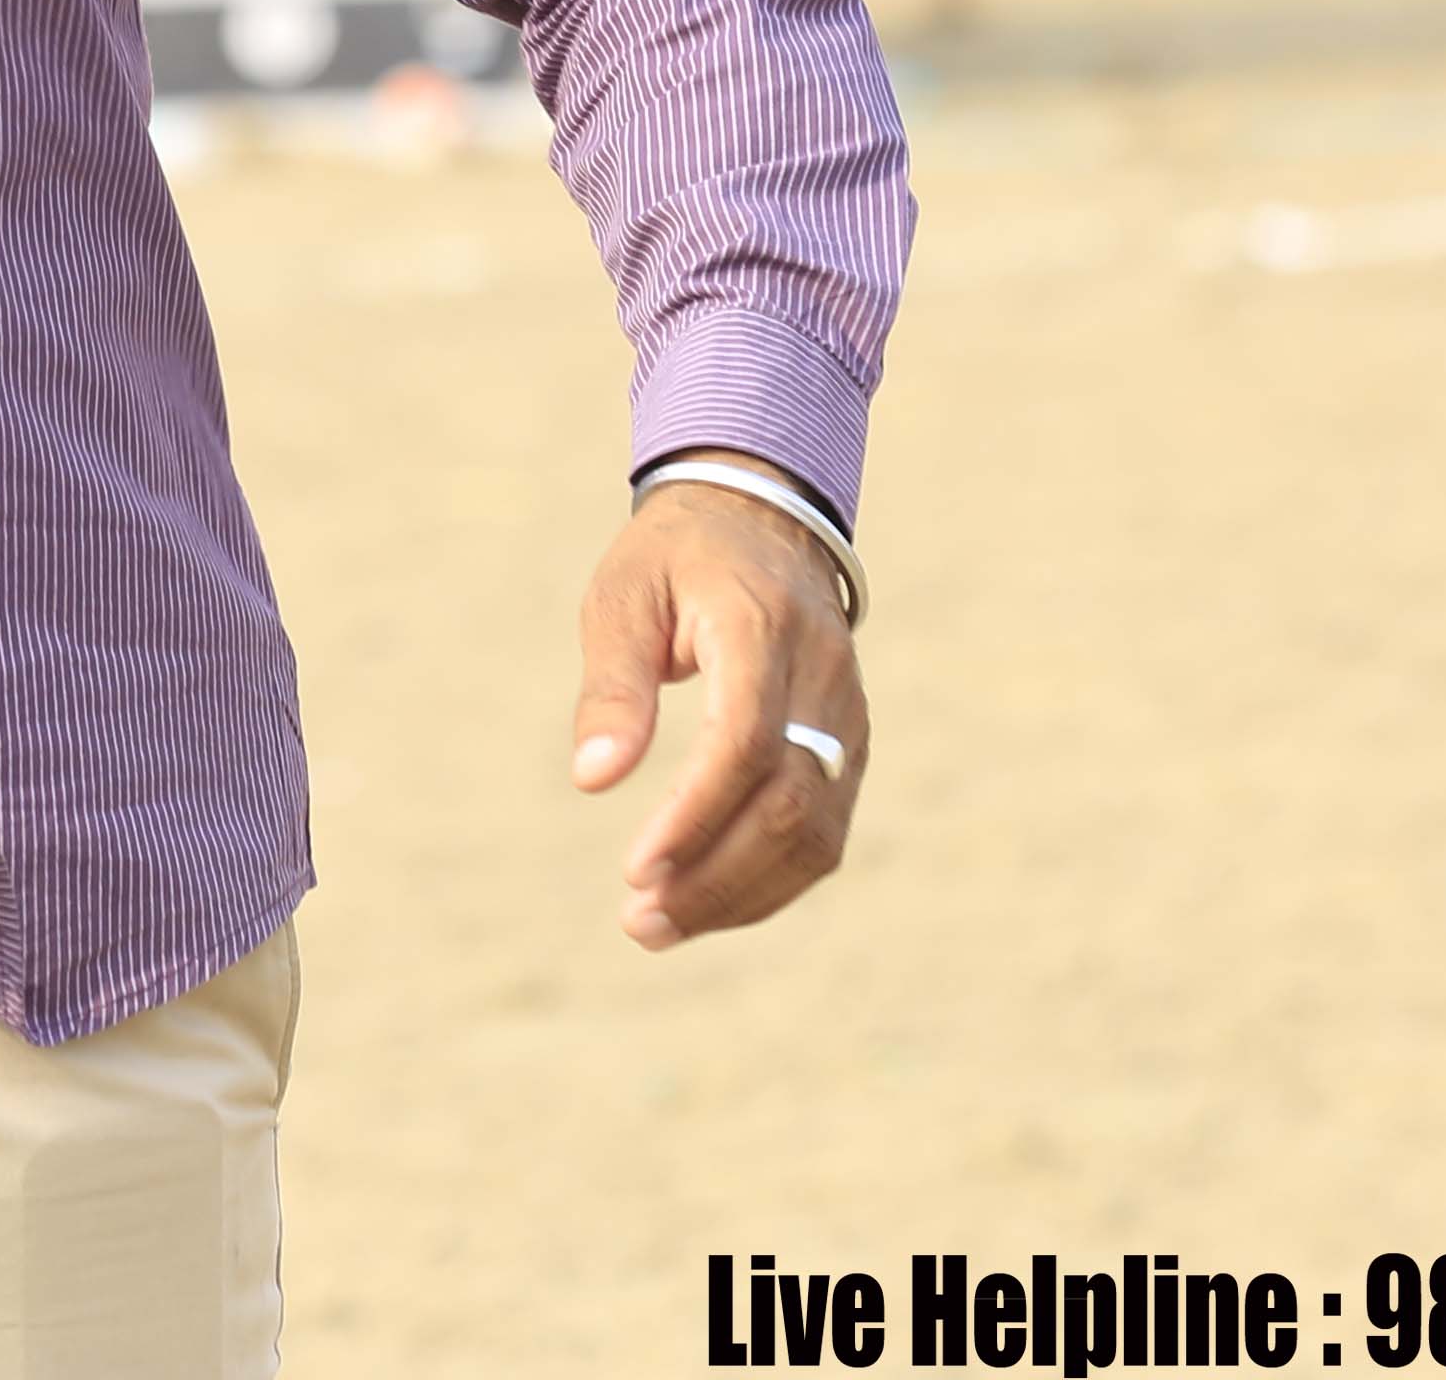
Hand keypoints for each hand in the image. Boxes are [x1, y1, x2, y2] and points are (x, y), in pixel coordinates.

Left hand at [572, 465, 867, 948]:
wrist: (765, 520)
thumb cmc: (677, 559)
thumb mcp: (624, 595)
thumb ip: (613, 684)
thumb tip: (594, 779)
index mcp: (761, 627)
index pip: (746, 740)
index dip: (695, 814)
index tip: (634, 869)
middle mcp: (822, 678)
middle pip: (790, 803)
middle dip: (715, 876)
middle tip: (638, 919)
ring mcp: (848, 718)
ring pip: (817, 833)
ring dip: (741, 894)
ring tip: (658, 925)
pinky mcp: (851, 750)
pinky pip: (823, 832)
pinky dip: (769, 882)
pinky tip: (706, 902)